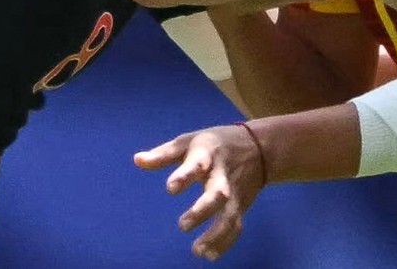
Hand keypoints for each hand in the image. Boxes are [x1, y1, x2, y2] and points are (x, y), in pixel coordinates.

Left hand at [135, 125, 264, 260]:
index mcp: (207, 155)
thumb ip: (164, 154)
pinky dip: (225, 242)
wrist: (259, 148)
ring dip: (216, 235)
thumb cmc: (214, 145)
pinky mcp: (241, 206)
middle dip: (203, 210)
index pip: (197, 164)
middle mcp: (222, 176)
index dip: (185, 176)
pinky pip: (236, 227)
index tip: (171, 187)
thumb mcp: (189, 141)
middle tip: (183, 225)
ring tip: (197, 250)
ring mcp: (234, 193)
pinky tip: (209, 255)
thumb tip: (137, 160)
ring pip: (229, 216)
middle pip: (217, 194)